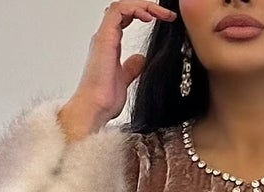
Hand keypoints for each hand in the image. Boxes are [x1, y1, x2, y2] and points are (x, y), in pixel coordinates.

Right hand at [60, 1, 176, 140]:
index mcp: (110, 44)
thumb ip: (132, 67)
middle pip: (124, 9)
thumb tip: (141, 58)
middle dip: (147, 7)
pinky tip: (148, 17)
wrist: (95, 108)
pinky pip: (118, 12)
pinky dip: (134, 9)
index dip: (144, 13)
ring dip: (143, 6)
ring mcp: (104, 36)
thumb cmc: (105, 99)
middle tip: (168, 15)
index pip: (126, 17)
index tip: (165, 20)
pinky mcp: (104, 38)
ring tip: (161, 14)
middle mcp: (105, 37)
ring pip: (121, 6)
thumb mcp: (126, 79)